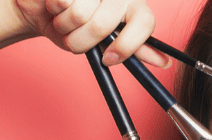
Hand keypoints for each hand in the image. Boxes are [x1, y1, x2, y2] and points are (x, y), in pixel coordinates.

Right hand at [12, 0, 169, 67]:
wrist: (46, 10)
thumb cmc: (80, 28)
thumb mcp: (108, 42)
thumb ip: (134, 49)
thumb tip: (165, 62)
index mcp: (135, 6)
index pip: (145, 22)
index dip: (127, 46)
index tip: (108, 59)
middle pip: (103, 26)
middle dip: (82, 41)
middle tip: (75, 37)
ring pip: (80, 16)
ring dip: (65, 27)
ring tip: (64, 20)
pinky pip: (62, 2)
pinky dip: (54, 11)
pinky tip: (57, 6)